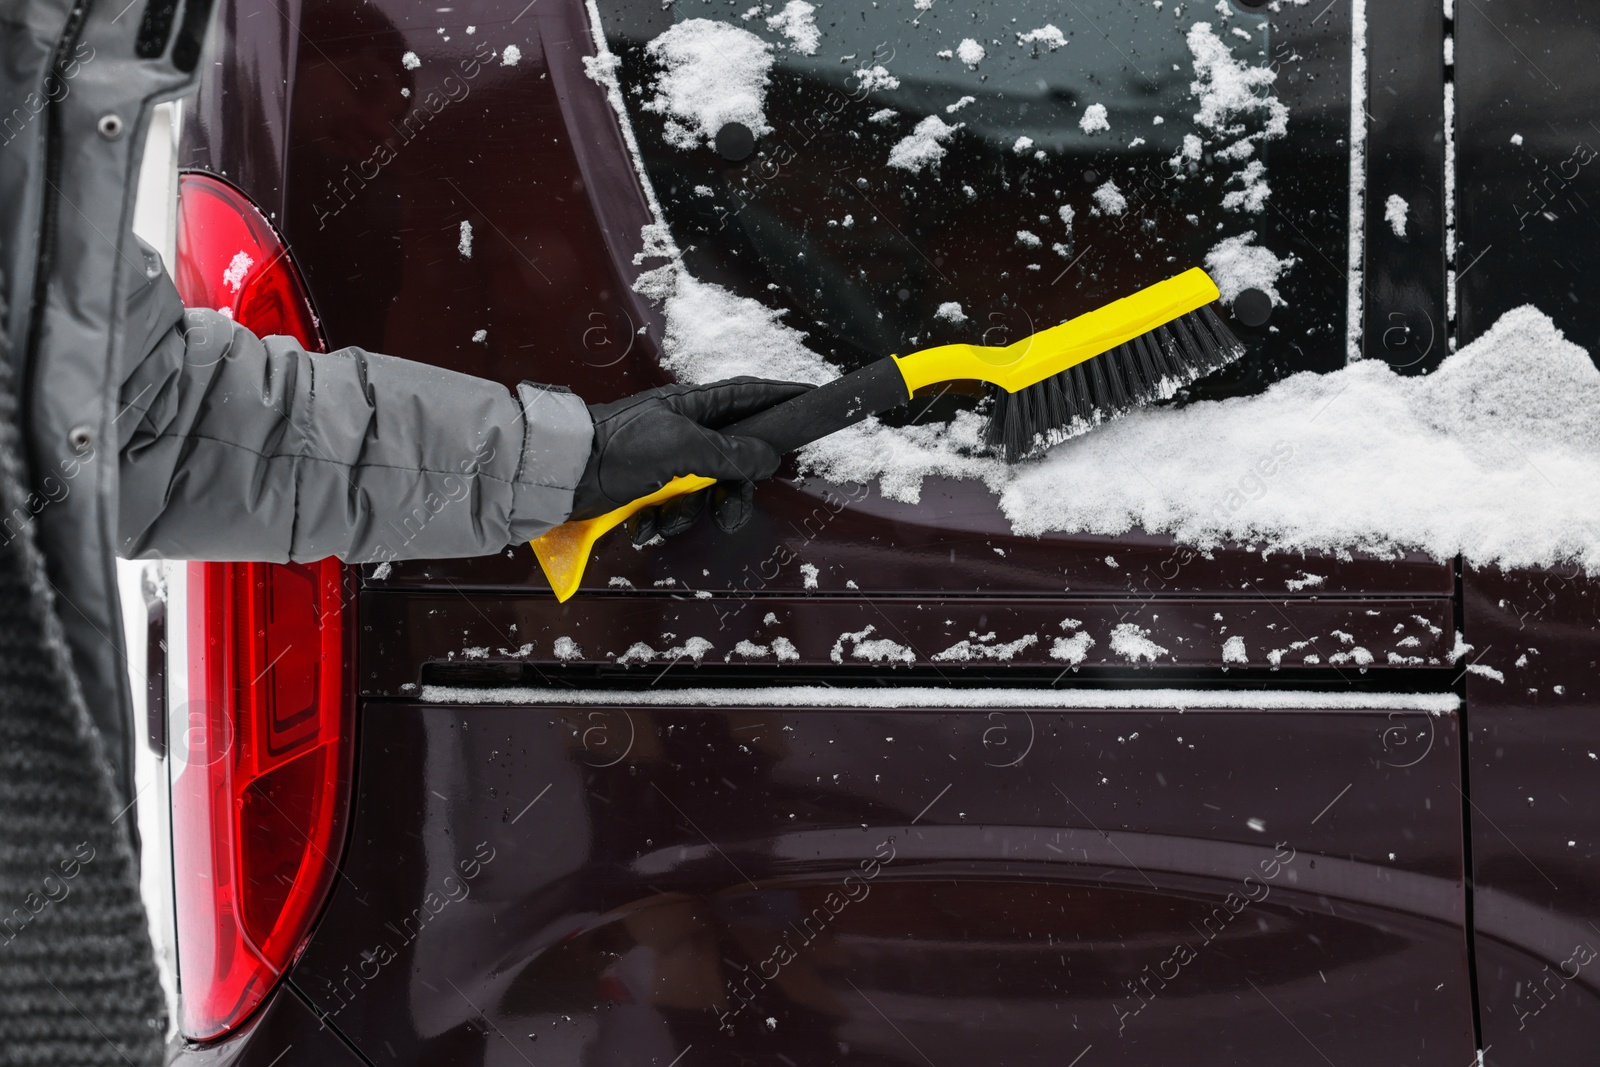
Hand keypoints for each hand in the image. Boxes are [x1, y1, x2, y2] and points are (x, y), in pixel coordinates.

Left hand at [568, 377, 814, 541]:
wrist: (561, 474)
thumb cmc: (617, 447)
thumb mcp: (683, 448)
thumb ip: (731, 453)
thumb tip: (769, 458)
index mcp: (695, 406)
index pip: (752, 395)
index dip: (783, 397)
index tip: (812, 400)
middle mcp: (686, 430)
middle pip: (737, 457)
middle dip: (734, 489)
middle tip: (730, 508)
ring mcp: (668, 460)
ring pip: (707, 490)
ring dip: (691, 511)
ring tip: (667, 516)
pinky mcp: (650, 487)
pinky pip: (676, 508)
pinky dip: (663, 520)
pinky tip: (644, 521)